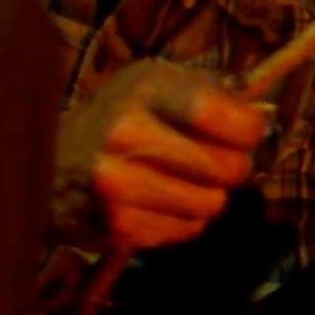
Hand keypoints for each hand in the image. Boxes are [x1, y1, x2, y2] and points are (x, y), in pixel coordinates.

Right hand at [56, 60, 267, 250]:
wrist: (53, 165)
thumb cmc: (122, 117)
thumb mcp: (158, 85)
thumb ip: (212, 90)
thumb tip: (261, 112)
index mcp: (143, 89)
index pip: (216, 113)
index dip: (247, 129)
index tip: (247, 132)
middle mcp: (125, 133)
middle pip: (226, 167)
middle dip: (232, 167)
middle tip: (212, 162)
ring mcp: (117, 183)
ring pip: (211, 204)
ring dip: (207, 197)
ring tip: (178, 181)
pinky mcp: (117, 225)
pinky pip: (187, 230)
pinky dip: (183, 220)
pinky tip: (156, 202)